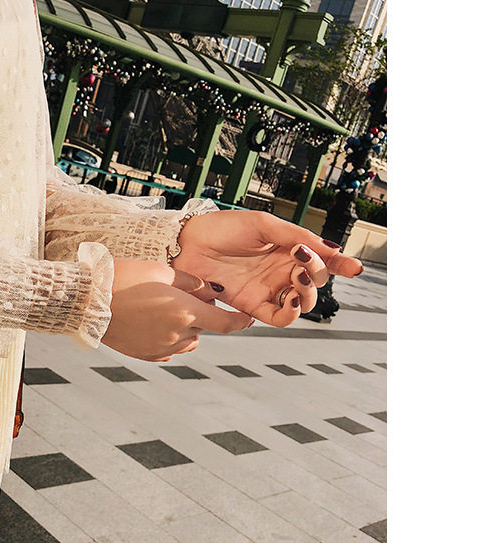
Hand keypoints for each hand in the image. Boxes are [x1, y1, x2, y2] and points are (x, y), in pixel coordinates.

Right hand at [101, 259, 252, 361]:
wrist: (87, 300)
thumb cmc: (123, 279)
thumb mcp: (162, 272)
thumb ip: (192, 283)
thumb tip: (210, 292)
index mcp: (185, 312)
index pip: (225, 323)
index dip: (239, 321)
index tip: (247, 319)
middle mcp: (177, 335)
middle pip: (203, 330)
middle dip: (200, 316)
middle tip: (180, 297)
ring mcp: (160, 348)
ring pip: (186, 342)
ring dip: (184, 329)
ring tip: (161, 310)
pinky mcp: (144, 355)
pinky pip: (166, 350)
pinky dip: (166, 339)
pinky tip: (150, 323)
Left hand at [173, 210, 363, 326]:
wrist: (188, 243)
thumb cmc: (222, 228)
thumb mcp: (265, 225)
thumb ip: (298, 236)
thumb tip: (331, 249)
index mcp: (286, 249)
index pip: (320, 261)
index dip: (339, 265)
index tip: (354, 267)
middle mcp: (279, 271)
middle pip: (314, 283)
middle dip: (319, 274)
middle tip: (304, 261)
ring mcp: (266, 289)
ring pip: (301, 303)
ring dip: (308, 295)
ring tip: (297, 279)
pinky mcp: (250, 305)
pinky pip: (279, 317)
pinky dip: (290, 313)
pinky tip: (290, 300)